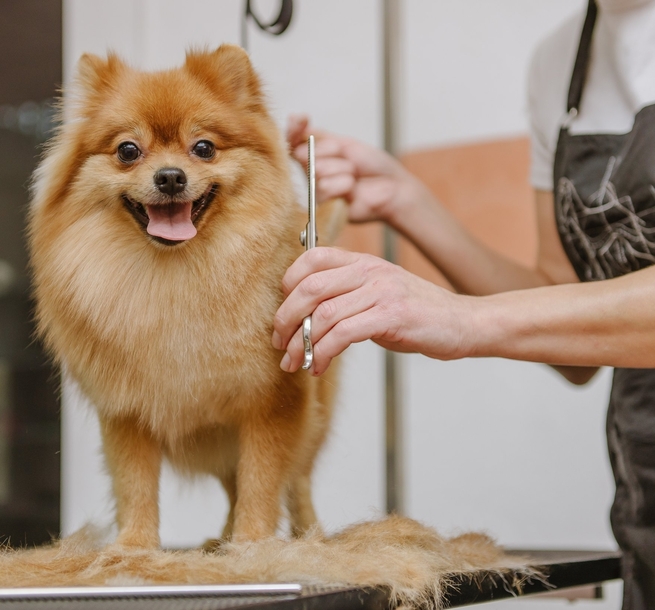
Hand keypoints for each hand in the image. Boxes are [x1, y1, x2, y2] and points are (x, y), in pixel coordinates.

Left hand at [271, 247, 474, 374]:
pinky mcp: (392, 315)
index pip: (312, 258)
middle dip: (285, 318)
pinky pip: (344, 333)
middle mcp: (370, 270)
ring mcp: (381, 291)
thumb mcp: (378, 293)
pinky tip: (319, 366)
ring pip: (323, 313)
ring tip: (294, 362)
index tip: (283, 313)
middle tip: (279, 343)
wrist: (463, 322)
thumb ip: (346, 296)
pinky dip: (324, 352)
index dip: (288, 284)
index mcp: (363, 261)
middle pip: (309, 287)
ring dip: (302, 343)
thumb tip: (305, 318)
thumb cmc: (418, 313)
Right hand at [287, 115, 429, 225]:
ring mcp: (316, 191)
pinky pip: (325, 188)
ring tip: (354, 176)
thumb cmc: (372, 166)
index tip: (300, 119)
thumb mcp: (345, 143)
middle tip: (350, 161)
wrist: (392, 186)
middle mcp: (311, 173)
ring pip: (317, 171)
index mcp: (314, 156)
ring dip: (342, 169)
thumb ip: (318, 135)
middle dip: (332, 152)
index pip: (291, 140)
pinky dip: (343, 184)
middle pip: (304, 154)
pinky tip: (352, 189)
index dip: (293, 129)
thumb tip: (294, 119)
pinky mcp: (324, 208)